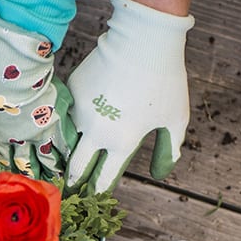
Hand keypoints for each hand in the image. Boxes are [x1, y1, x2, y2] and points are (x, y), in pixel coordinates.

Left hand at [0, 15, 76, 178]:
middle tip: (35, 186)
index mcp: (0, 133)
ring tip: (55, 179)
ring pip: (46, 157)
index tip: (10, 177)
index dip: (7, 168)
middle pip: (25, 163)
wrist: (15, 63)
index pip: (3, 157)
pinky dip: (66, 153)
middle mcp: (20, 137)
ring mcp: (39, 130)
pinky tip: (69, 161)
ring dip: (50, 169)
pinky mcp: (55, 119)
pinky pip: (63, 142)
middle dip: (29, 175)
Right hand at [65, 0, 194, 192]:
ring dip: (68, 150)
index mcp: (122, 142)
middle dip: (74, 182)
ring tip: (65, 159)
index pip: (104, 179)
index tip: (95, 199)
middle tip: (71, 189)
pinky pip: (69, 111)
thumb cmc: (165, 81)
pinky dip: (72, 118)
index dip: (99, 192)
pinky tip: (75, 120)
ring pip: (68, 139)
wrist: (142, 41)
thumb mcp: (176, 118)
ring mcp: (81, 111)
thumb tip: (161, 173)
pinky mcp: (73, 91)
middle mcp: (97, 132)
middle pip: (77, 168)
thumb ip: (169, 149)